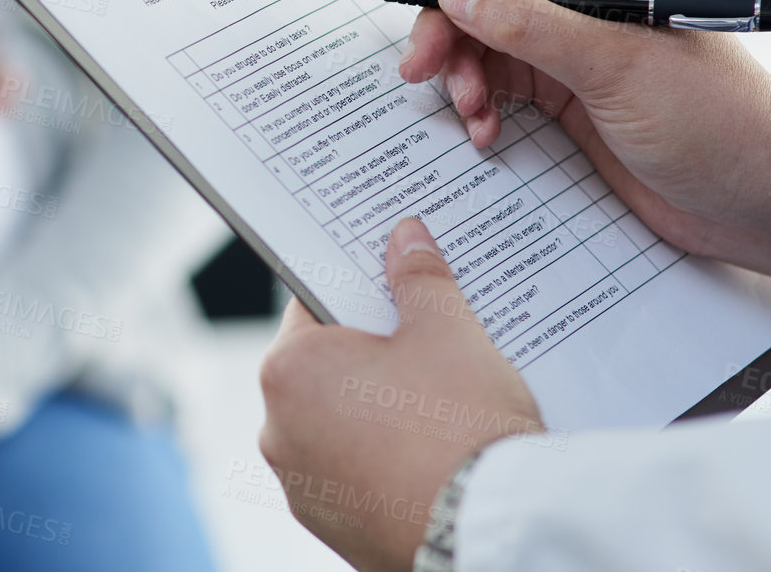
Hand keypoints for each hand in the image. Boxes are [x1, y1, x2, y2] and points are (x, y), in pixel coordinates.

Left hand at [259, 217, 543, 571]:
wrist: (492, 532)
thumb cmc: (462, 427)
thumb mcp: (447, 332)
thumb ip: (419, 278)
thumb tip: (405, 237)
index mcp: (287, 371)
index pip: (314, 305)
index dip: (360, 290)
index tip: (393, 288)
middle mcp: (278, 432)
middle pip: (327, 369)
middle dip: (373, 355)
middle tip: (430, 348)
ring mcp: (305, 487)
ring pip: (342, 425)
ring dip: (380, 412)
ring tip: (441, 406)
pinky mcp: (337, 528)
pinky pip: (358, 476)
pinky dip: (388, 463)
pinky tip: (435, 456)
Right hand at [399, 0, 770, 287]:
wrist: (755, 195)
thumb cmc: (723, 119)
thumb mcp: (620, 67)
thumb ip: (532, 27)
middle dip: (450, 16)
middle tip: (424, 61)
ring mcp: (568, 29)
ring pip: (477, 22)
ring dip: (460, 64)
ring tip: (468, 105)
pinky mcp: (557, 78)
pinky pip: (491, 70)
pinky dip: (477, 97)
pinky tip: (488, 126)